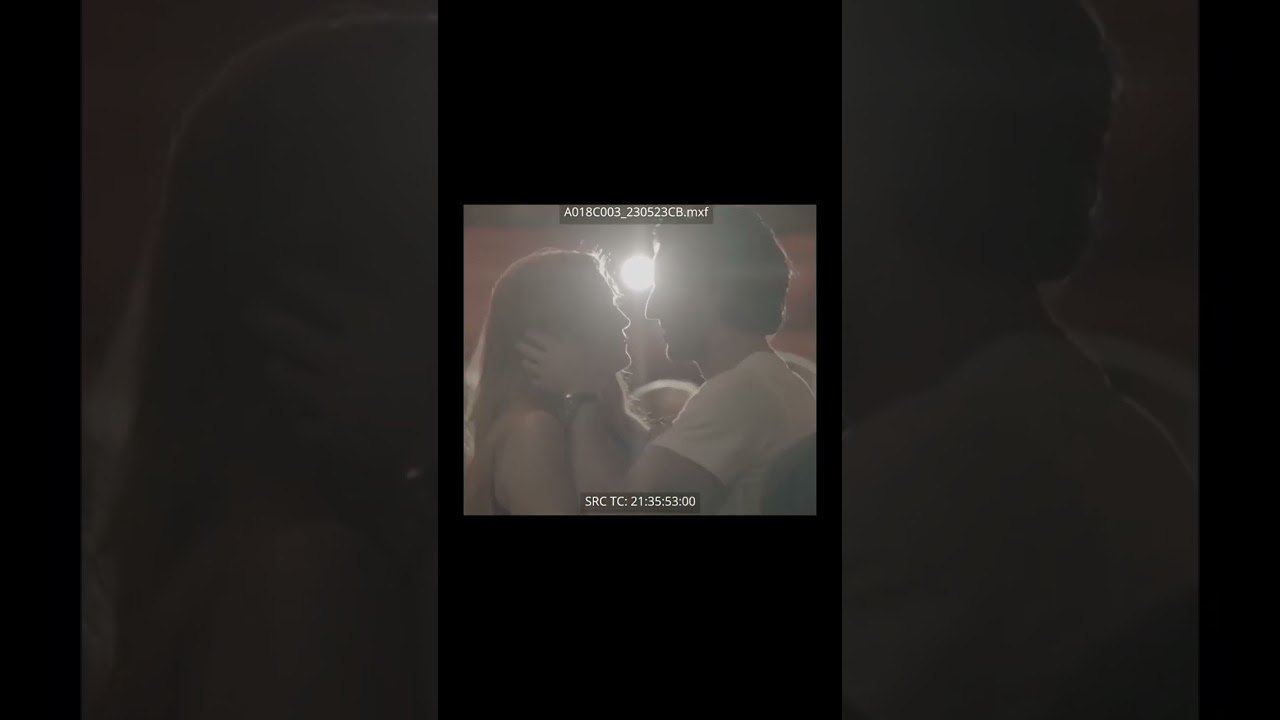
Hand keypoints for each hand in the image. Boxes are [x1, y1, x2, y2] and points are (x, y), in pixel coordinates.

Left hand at [247, 270, 430, 469]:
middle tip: (252, 311)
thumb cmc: (449, 367)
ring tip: (276, 364)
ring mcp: (328, 395)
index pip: (314, 288)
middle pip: (284, 329)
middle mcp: (335, 352)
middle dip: (264, 317)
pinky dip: (304, 419)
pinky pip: (304, 424)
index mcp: (365, 319)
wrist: (450, 429)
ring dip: (280, 367)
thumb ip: (399, 299)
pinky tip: (305, 418)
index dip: (294, 278)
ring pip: (286, 375)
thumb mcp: (429, 320)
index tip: (281, 273)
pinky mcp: (332, 432)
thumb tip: (374, 277)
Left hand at [517, 330, 615, 396]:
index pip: (536, 337)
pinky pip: (534, 380)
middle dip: (521, 346)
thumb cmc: (587, 359)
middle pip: (526, 350)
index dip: (530, 334)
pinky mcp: (545, 385)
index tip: (527, 333)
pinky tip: (534, 377)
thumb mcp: (577, 343)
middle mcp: (544, 357)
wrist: (588, 382)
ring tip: (525, 360)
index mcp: (553, 345)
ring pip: (527, 365)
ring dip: (526, 361)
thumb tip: (556, 332)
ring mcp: (542, 372)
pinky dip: (533, 377)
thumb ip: (565, 337)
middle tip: (518, 344)